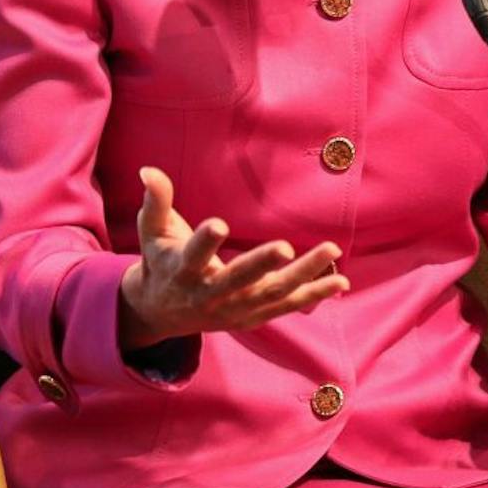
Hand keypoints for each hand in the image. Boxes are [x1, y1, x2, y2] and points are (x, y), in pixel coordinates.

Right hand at [117, 166, 348, 349]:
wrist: (160, 312)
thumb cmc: (160, 261)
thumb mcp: (153, 232)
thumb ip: (157, 202)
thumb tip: (148, 169)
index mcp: (182, 271)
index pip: (193, 256)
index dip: (204, 242)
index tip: (219, 225)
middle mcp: (208, 294)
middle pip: (237, 280)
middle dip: (260, 265)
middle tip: (285, 247)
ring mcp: (233, 309)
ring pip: (270, 293)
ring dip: (303, 275)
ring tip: (331, 250)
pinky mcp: (251, 317)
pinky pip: (286, 306)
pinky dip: (313, 294)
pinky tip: (339, 279)